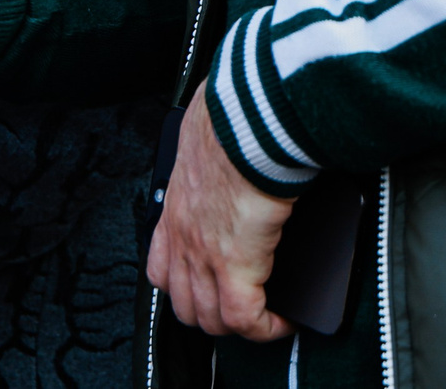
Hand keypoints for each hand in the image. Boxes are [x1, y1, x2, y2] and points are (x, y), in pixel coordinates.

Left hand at [147, 90, 295, 341]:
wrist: (248, 119)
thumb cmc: (235, 117)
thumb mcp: (211, 140)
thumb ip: (217, 158)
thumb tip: (243, 153)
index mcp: (175, 207)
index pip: (161, 269)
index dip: (185, 288)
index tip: (213, 290)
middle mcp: (182, 235)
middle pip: (184, 304)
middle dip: (212, 315)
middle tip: (243, 310)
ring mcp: (203, 254)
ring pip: (211, 319)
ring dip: (238, 325)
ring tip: (265, 318)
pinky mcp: (235, 265)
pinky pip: (245, 319)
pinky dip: (265, 328)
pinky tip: (284, 321)